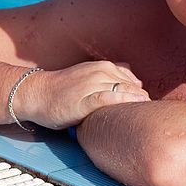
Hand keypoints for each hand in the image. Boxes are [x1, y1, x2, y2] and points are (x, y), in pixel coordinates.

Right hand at [22, 60, 149, 128]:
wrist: (36, 93)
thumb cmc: (64, 89)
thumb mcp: (90, 76)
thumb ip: (113, 78)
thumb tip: (138, 84)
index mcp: (104, 67)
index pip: (133, 82)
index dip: (141, 97)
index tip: (146, 111)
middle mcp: (100, 72)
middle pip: (132, 88)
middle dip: (142, 103)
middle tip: (149, 118)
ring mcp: (92, 85)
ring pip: (124, 92)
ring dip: (137, 104)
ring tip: (144, 119)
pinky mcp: (83, 100)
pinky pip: (108, 99)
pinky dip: (123, 103)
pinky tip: (133, 108)